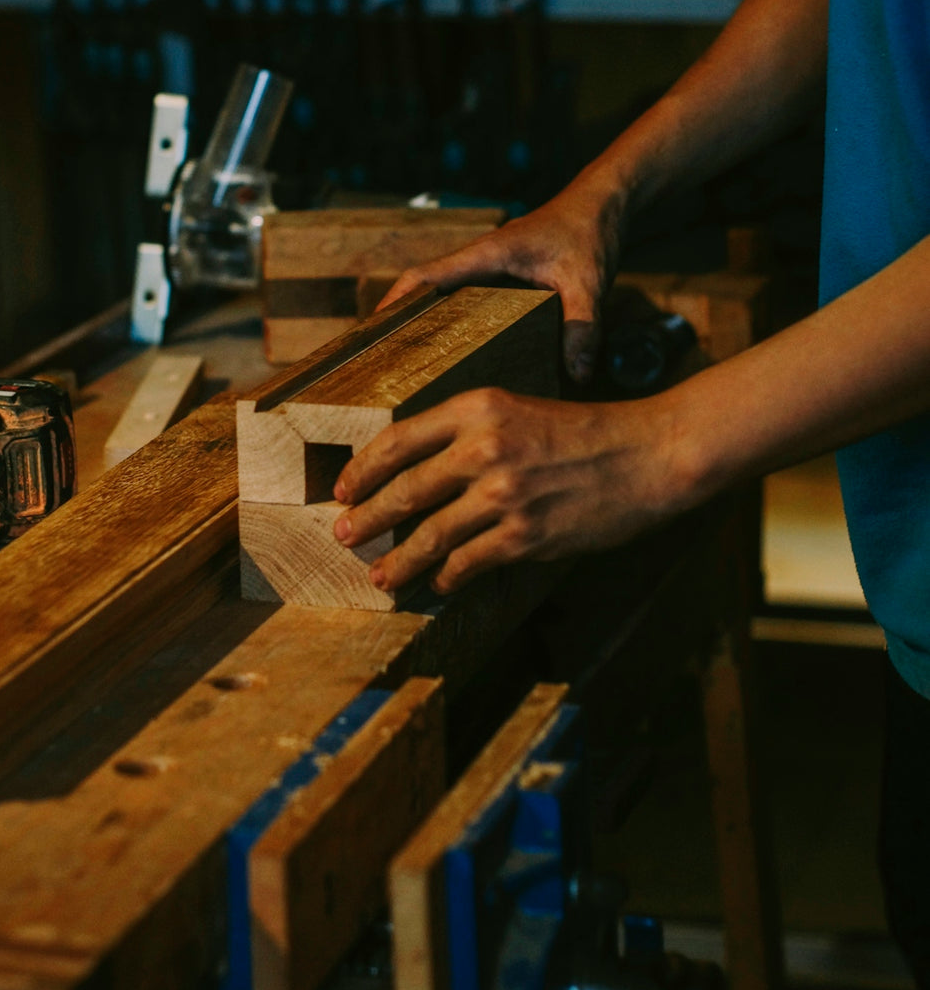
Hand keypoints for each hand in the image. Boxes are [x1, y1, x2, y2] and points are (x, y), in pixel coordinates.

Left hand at [332, 385, 696, 595]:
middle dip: (367, 519)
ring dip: (400, 562)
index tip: (342, 489)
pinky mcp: (525, 535)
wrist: (648, 455)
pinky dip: (448, 576)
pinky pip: (468, 562)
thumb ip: (469, 433)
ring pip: (430, 535)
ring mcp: (504, 494)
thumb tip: (416, 472)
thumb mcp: (519, 410)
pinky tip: (441, 582)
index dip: (362, 469)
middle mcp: (484, 447)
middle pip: (403, 490)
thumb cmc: (584, 433)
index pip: (397, 439)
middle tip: (343, 537)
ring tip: (381, 576)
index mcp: (478, 406)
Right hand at [380, 179, 627, 382]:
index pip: (426, 276)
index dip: (395, 302)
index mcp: (486, 254)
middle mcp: (479, 261)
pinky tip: (453, 353)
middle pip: (424, 290)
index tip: (371, 331)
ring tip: (405, 364)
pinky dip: (450, 321)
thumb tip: (578, 375)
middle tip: (380, 362)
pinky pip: (465, 300)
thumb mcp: (587, 280)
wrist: (602, 206)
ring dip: (422, 322)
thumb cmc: (588, 231)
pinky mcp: (502, 277)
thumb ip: (583, 326)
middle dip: (399, 321)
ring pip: (443, 296)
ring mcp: (488, 269)